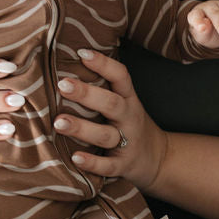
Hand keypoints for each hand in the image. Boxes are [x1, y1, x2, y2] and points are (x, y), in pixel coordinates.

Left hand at [50, 48, 168, 191]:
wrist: (159, 159)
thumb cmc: (129, 125)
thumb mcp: (125, 103)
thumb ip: (103, 89)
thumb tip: (64, 68)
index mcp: (129, 99)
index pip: (121, 76)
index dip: (104, 64)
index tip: (82, 53)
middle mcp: (129, 118)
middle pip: (111, 103)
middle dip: (86, 94)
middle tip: (63, 85)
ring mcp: (128, 142)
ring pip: (105, 135)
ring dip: (82, 128)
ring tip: (59, 122)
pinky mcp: (123, 166)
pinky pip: (108, 165)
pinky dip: (92, 163)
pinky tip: (75, 157)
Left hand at [187, 0, 218, 49]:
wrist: (217, 31)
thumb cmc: (207, 33)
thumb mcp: (203, 37)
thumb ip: (203, 32)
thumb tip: (205, 26)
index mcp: (197, 13)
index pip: (195, 16)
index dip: (198, 21)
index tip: (202, 29)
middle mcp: (209, 6)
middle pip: (214, 12)